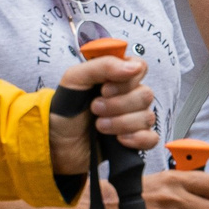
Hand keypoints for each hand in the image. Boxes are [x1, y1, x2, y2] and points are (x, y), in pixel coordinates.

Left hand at [49, 51, 154, 176]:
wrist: (57, 143)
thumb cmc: (65, 109)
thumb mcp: (74, 79)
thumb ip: (102, 65)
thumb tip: (133, 67)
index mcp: (116, 77)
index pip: (140, 67)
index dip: (127, 80)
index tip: (104, 88)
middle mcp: (129, 96)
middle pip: (146, 94)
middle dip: (118, 104)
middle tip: (95, 109)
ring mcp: (134, 118)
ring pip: (147, 117)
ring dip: (121, 123)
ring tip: (99, 126)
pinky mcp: (136, 140)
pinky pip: (151, 138)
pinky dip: (136, 139)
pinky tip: (118, 140)